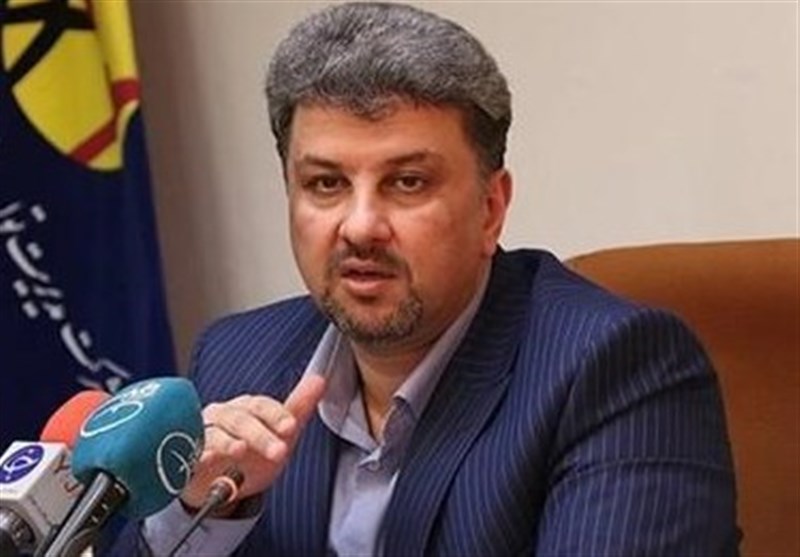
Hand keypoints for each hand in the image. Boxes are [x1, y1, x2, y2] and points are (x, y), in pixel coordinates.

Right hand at [180, 374, 326, 510]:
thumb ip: (298, 408)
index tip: (290, 427)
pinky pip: (191, 453)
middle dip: (260, 435)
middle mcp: (224, 416)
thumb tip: (319, 380)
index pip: (262, 405)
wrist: (219, 483)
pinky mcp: (188, 456)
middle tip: (278, 451)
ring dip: (229, 443)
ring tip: (240, 451)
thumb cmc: (251, 454)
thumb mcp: (279, 434)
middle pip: (241, 419)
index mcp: (247, 408)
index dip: (276, 415)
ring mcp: (204, 435)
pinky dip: (199, 456)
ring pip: (215, 433)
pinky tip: (207, 459)